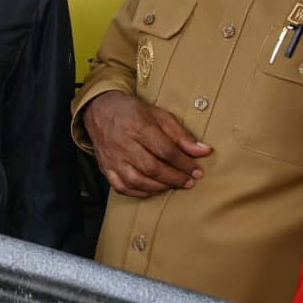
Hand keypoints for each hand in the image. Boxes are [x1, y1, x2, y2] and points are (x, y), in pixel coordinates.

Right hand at [83, 91, 211, 197]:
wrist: (100, 109)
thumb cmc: (131, 111)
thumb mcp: (158, 114)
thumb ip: (180, 134)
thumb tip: (203, 151)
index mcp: (137, 126)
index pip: (165, 150)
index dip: (184, 163)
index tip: (197, 171)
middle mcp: (123, 144)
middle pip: (152, 168)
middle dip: (175, 178)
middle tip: (189, 181)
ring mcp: (113, 158)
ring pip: (137, 181)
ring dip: (159, 187)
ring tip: (174, 185)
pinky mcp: (106, 168)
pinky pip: (122, 187)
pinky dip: (140, 192)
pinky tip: (153, 189)